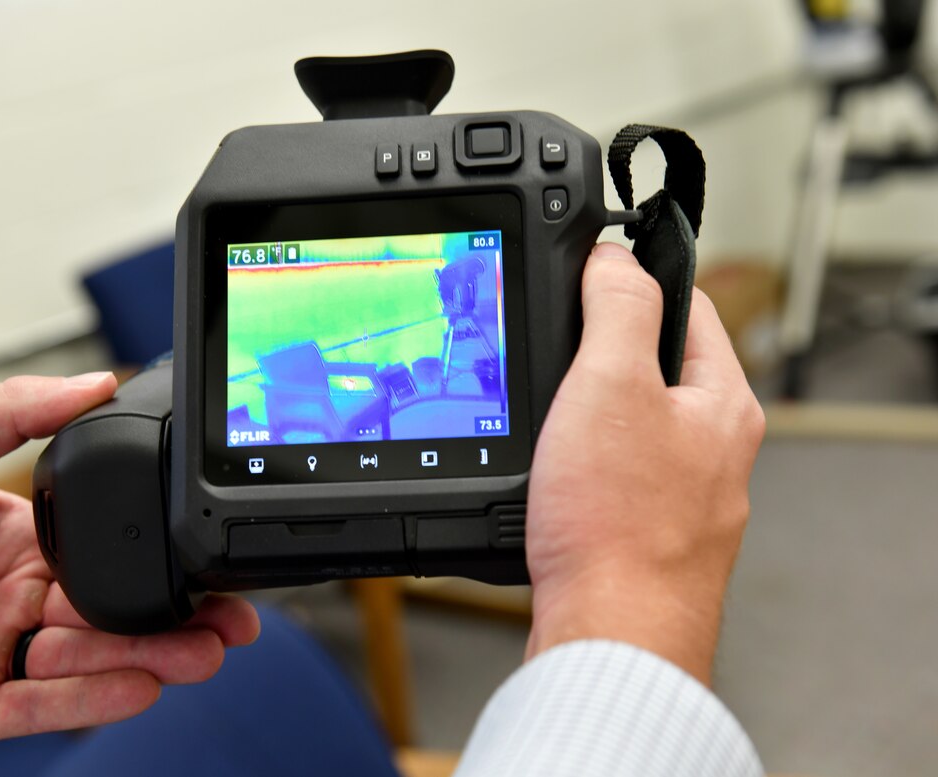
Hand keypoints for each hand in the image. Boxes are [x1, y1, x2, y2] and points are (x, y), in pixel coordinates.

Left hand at [0, 374, 259, 754]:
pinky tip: (141, 683)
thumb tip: (96, 379)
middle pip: (111, 612)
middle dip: (178, 619)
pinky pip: (40, 707)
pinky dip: (92, 698)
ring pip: (87, 661)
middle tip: (234, 622)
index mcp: (14, 542)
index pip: (105, 555)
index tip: (206, 562)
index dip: (157, 561)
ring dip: (150, 658)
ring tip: (201, 653)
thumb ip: (15, 411)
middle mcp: (10, 600)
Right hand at [524, 243, 764, 683]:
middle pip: (655, 367)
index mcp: (722, 404)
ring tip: (545, 415)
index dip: (634, 279)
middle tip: (552, 347)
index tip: (592, 272)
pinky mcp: (645, 536)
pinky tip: (552, 478)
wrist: (610, 634)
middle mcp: (713, 451)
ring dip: (585, 413)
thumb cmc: (619, 524)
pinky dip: (580, 466)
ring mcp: (682, 498)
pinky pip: (613, 477)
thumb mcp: (611, 384)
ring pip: (629, 427)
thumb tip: (613, 259)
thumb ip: (618, 307)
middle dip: (600, 352)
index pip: (688, 307)